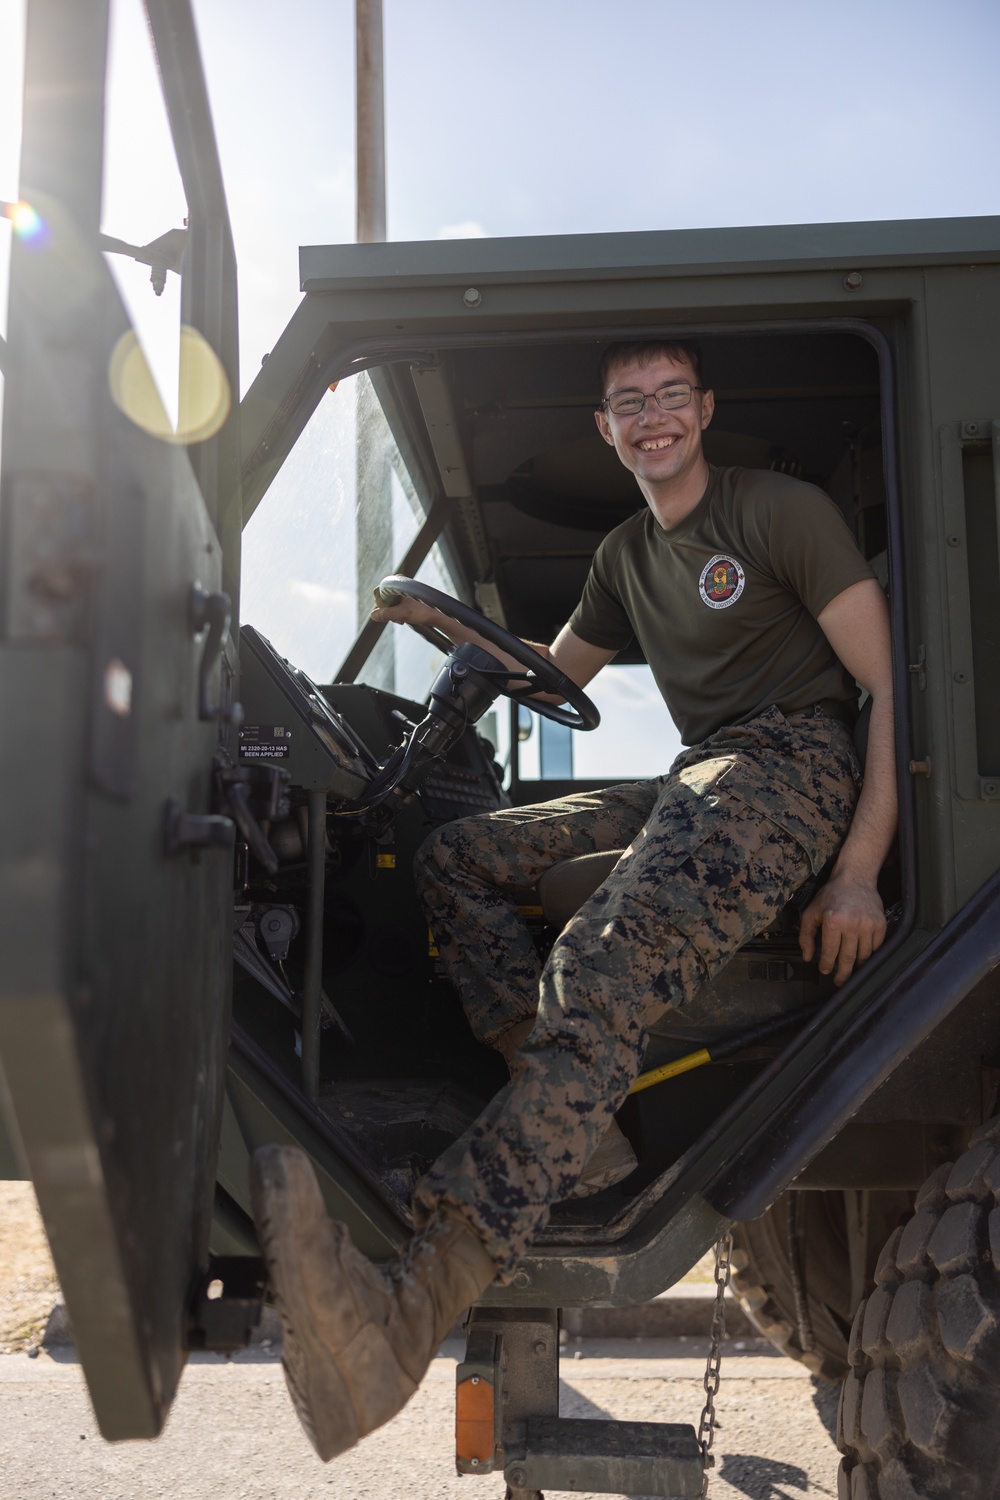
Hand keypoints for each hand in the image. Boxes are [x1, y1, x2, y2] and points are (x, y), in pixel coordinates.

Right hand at [370, 591, 438, 629]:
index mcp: (398, 583)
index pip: (378, 592)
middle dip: (387, 610)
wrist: (437, 615)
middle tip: (397, 619)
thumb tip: (372, 615)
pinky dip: (396, 613)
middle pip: (382, 599)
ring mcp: (401, 592)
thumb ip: (387, 614)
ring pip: (388, 604)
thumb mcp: (403, 613)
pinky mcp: (404, 599)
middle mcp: (398, 585)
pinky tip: (403, 619)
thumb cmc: (423, 611)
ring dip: (391, 613)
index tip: (388, 612)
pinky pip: (393, 606)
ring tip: (401, 620)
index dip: (380, 604)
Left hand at [798, 871, 886, 986]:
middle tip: (839, 982)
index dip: (826, 965)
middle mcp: (852, 924)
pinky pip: (876, 948)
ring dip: (856, 966)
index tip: (824, 971)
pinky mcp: (881, 924)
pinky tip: (862, 958)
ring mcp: (868, 925)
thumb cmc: (831, 896)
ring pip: (864, 956)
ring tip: (850, 971)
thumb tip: (807, 958)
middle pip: (848, 959)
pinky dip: (869, 955)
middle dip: (842, 974)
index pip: (830, 952)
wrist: (855, 879)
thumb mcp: (811, 912)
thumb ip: (806, 936)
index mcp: (833, 921)